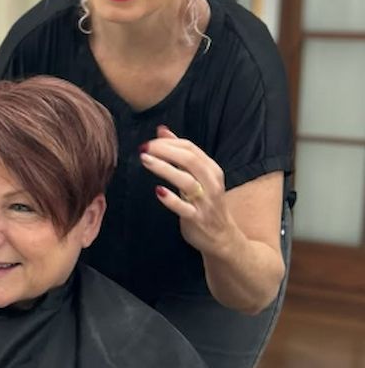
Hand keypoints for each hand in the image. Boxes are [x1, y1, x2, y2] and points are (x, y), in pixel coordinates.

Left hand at [139, 125, 234, 256]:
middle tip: (144, 148)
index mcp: (211, 169)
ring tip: (145, 160)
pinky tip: (158, 191)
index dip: (168, 143)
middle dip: (165, 151)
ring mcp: (205, 201)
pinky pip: (184, 208)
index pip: (190, 148)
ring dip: (164, 169)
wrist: (222, 237)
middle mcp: (211, 183)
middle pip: (190, 160)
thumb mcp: (197, 175)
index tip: (150, 142)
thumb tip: (162, 130)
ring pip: (186, 181)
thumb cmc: (206, 202)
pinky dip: (172, 199)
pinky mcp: (197, 219)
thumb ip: (180, 153)